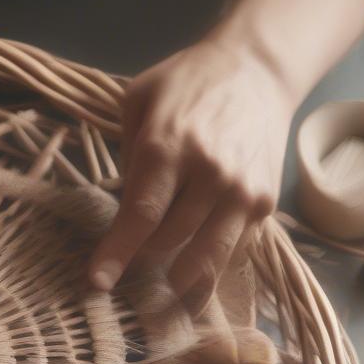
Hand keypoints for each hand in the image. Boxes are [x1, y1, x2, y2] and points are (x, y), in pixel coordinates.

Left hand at [88, 35, 292, 309]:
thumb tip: (120, 207)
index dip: (117, 254)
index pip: (140, 216)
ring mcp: (242, 191)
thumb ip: (125, 155)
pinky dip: (211, 268)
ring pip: (206, 257)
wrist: (258, 68)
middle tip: (128, 270)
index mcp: (168, 147)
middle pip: (168, 241)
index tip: (98, 282)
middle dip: (142, 261)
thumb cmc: (187, 83)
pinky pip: (234, 250)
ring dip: (179, 280)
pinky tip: (193, 276)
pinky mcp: (265, 202)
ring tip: (160, 294)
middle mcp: (209, 173)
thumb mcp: (138, 102)